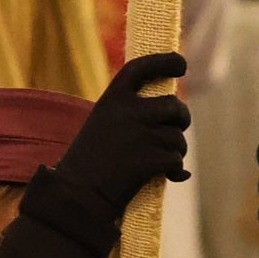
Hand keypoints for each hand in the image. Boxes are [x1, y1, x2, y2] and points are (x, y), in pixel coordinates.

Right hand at [53, 52, 191, 214]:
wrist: (77, 196)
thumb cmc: (90, 162)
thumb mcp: (103, 125)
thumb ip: (131, 112)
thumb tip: (173, 111)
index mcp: (112, 99)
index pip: (141, 67)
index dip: (165, 62)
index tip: (181, 63)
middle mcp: (127, 112)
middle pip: (173, 105)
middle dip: (181, 118)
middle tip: (178, 128)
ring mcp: (139, 135)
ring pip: (178, 137)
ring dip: (176, 150)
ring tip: (163, 162)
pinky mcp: (149, 159)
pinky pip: (176, 159)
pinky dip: (176, 169)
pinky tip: (170, 176)